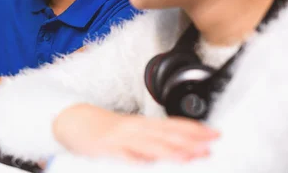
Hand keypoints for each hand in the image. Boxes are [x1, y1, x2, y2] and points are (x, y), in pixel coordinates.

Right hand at [54, 104, 218, 161]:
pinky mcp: (107, 150)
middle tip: (211, 146)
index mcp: (142, 125)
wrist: (72, 121)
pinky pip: (126, 157)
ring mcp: (121, 139)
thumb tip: (179, 149)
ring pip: (149, 145)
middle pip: (166, 134)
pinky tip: (151, 166)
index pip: (172, 125)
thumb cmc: (103, 131)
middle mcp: (134, 129)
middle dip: (190, 141)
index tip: (215, 134)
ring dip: (171, 151)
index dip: (194, 129)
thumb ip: (152, 140)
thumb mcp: (130, 132)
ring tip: (191, 157)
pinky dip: (139, 162)